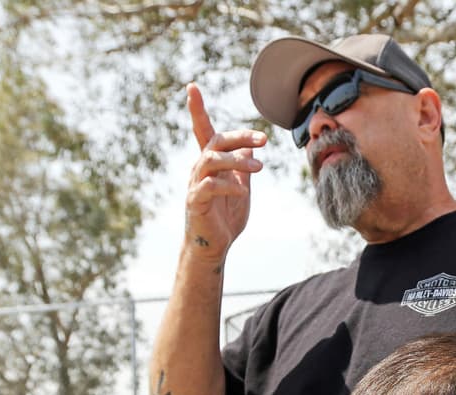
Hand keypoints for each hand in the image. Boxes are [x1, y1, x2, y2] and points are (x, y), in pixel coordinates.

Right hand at [182, 83, 265, 262]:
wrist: (214, 247)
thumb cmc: (225, 217)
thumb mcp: (241, 187)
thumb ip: (244, 167)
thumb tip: (251, 146)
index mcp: (210, 163)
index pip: (203, 131)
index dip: (197, 109)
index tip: (192, 86)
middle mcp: (199, 169)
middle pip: (215, 141)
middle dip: (239, 137)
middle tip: (264, 140)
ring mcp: (195, 184)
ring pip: (211, 160)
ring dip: (236, 160)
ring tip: (260, 167)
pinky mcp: (195, 202)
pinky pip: (209, 186)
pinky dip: (228, 185)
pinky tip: (242, 191)